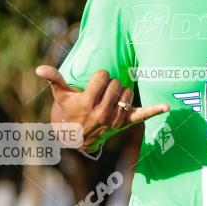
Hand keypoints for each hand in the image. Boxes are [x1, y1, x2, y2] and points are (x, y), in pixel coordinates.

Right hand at [36, 65, 169, 150]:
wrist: (76, 137)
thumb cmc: (68, 111)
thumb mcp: (60, 96)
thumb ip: (54, 80)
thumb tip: (39, 69)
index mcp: (87, 104)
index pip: (103, 76)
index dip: (99, 76)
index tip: (95, 82)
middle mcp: (102, 113)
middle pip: (115, 82)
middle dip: (109, 82)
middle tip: (101, 92)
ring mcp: (115, 119)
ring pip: (127, 91)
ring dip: (121, 90)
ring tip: (109, 98)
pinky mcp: (125, 123)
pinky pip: (142, 114)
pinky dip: (154, 110)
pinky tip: (167, 106)